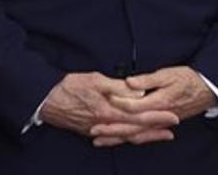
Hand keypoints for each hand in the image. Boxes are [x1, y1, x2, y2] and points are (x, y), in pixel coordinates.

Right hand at [40, 72, 177, 146]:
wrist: (44, 102)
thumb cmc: (67, 89)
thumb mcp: (93, 80)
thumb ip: (117, 87)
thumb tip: (138, 93)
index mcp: (108, 112)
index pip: (139, 117)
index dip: (157, 117)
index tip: (173, 117)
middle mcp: (106, 125)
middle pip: (136, 131)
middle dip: (155, 130)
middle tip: (172, 129)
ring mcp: (98, 131)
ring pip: (126, 136)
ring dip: (144, 136)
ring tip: (159, 135)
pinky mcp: (90, 132)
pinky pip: (114, 138)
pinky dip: (127, 138)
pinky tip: (131, 136)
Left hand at [91, 66, 217, 145]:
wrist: (207, 89)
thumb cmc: (187, 80)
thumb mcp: (167, 75)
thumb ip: (147, 80)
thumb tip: (130, 83)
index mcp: (160, 103)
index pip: (134, 107)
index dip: (117, 104)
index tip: (102, 101)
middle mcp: (159, 116)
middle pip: (133, 126)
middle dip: (112, 129)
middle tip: (94, 130)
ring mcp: (161, 122)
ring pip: (137, 134)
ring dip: (118, 137)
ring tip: (100, 139)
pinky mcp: (161, 124)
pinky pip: (144, 135)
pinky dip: (130, 138)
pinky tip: (118, 139)